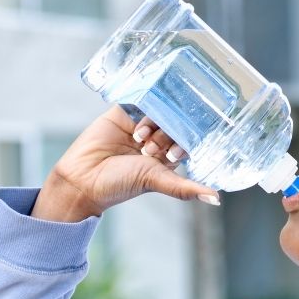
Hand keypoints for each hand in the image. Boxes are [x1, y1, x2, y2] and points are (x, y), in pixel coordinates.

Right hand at [32, 106, 219, 220]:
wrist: (83, 177)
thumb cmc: (120, 184)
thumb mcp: (157, 181)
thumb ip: (185, 188)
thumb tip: (215, 200)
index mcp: (167, 156)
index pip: (187, 139)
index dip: (182, 142)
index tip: (171, 154)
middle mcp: (156, 139)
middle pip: (174, 123)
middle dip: (165, 135)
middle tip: (149, 150)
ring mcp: (139, 124)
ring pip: (158, 111)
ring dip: (151, 124)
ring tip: (138, 141)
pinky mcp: (121, 112)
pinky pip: (138, 99)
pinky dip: (141, 104)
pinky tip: (136, 119)